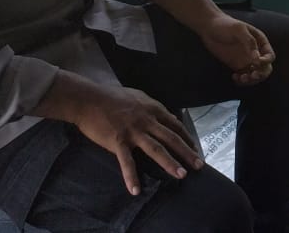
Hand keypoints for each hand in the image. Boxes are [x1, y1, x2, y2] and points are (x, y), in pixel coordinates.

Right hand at [69, 83, 203, 194]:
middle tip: (199, 165)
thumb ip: (151, 108)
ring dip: (170, 163)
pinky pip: (126, 162)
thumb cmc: (112, 97)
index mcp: (153, 109)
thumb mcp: (138, 97)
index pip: (175, 125)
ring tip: (181, 175)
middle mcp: (147, 120)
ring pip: (156, 149)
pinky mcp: (118, 141)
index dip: (186, 138)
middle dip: (187, 152)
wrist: (89, 100)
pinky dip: (131, 177)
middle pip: (172, 138)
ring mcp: (133, 131)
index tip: (195, 149)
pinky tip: (135, 190)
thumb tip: (165, 115)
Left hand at [199, 13, 275, 84]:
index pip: (269, 56)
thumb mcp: (239, 29)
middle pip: (265, 68)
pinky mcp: (237, 66)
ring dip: (251, 80)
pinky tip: (234, 77)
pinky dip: (241, 81)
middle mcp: (255, 52)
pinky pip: (244, 77)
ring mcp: (246, 60)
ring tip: (241, 78)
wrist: (209, 28)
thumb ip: (249, 42)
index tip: (257, 64)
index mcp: (260, 41)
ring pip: (255, 75)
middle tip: (252, 76)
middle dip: (261, 74)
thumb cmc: (225, 25)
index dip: (266, 62)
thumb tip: (257, 59)